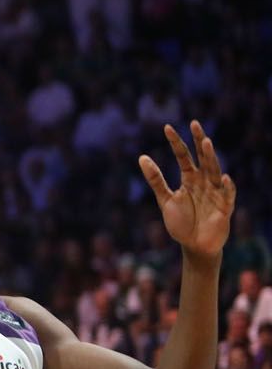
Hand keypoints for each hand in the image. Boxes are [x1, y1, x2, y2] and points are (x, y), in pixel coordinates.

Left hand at [141, 121, 234, 260]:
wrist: (193, 245)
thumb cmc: (180, 222)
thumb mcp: (164, 200)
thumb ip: (155, 180)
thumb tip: (142, 157)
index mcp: (189, 179)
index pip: (183, 157)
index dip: (176, 143)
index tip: (166, 127)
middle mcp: (204, 182)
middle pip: (202, 158)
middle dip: (199, 141)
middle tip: (194, 123)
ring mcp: (215, 194)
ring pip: (215, 171)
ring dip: (211, 158)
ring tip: (206, 142)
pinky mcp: (224, 208)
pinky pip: (227, 196)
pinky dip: (227, 187)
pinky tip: (225, 178)